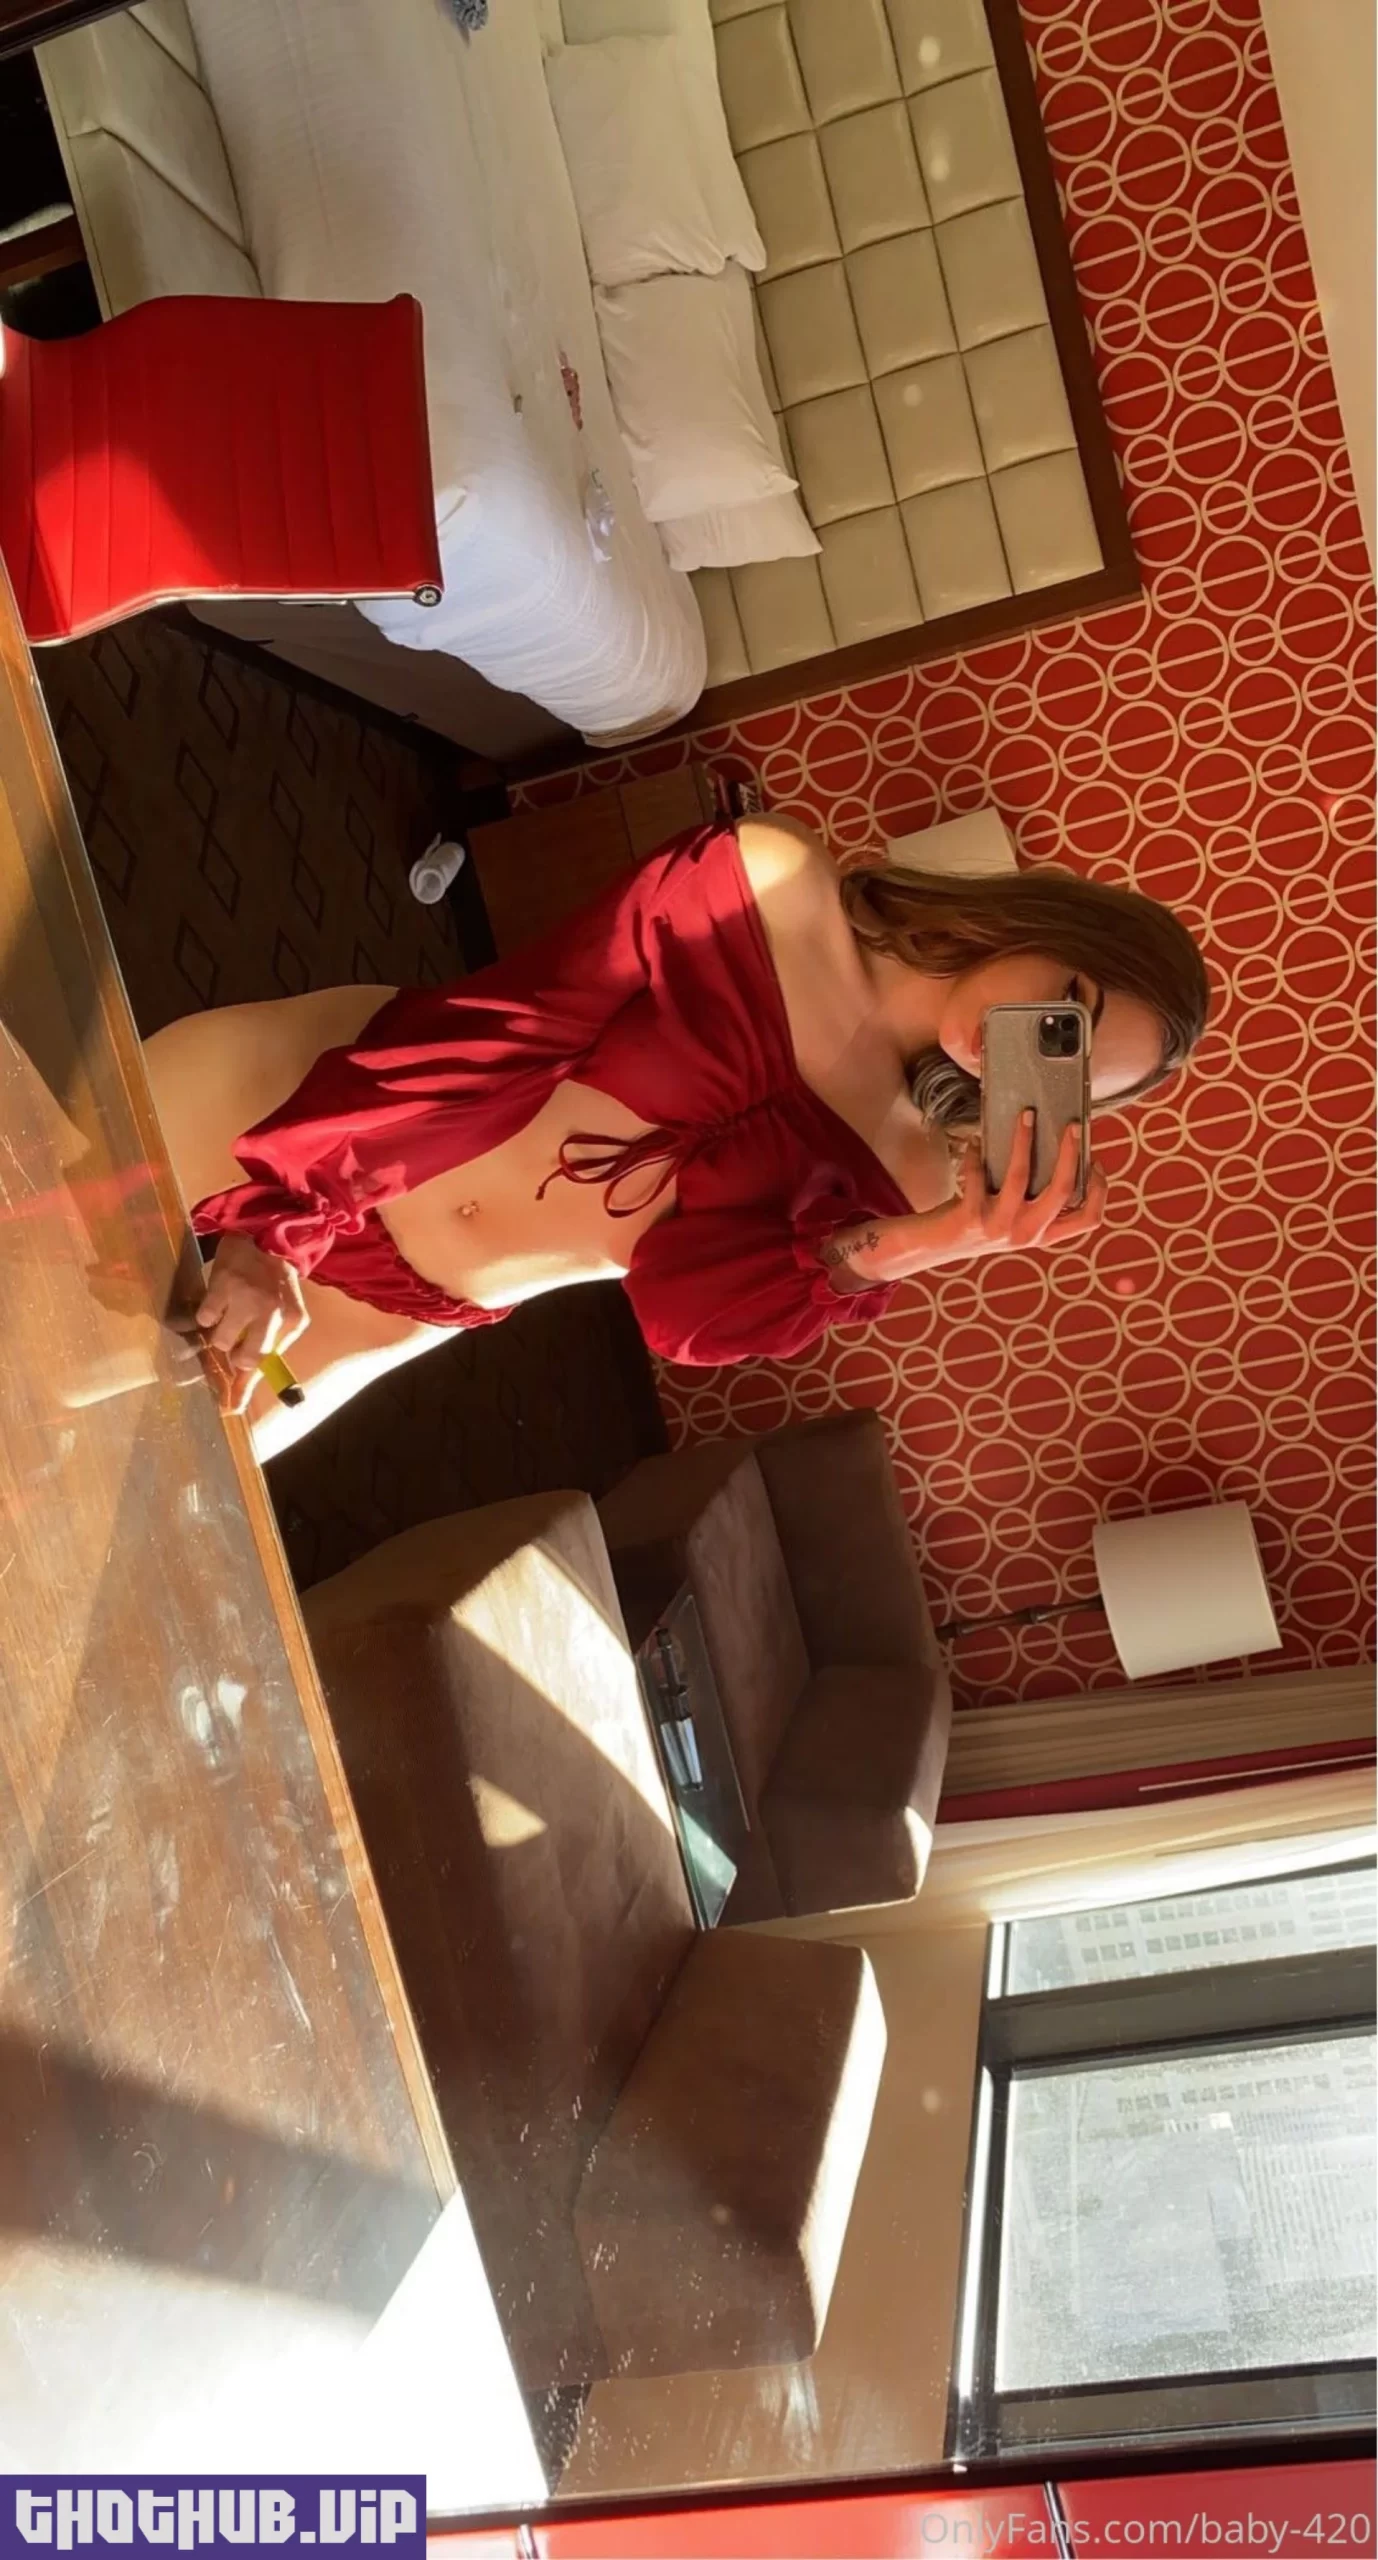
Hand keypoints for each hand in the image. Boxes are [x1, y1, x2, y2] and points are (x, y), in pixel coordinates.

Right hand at [182, 1235, 308, 1414]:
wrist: (263, 1237)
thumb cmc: (272, 1285)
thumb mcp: (282, 1315)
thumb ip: (265, 1353)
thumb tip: (239, 1399)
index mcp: (294, 1321)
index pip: (268, 1364)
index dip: (246, 1386)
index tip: (231, 1408)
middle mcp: (274, 1312)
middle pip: (245, 1359)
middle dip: (235, 1354)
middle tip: (235, 1337)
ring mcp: (248, 1298)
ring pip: (222, 1341)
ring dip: (220, 1332)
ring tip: (228, 1312)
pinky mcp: (223, 1286)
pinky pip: (205, 1319)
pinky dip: (207, 1313)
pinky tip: (219, 1298)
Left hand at [824, 1115, 1106, 1287]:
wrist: (937, 1246)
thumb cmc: (983, 1220)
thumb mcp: (1017, 1216)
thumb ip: (1037, 1196)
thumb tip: (1054, 1146)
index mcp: (1045, 1234)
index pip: (1090, 1219)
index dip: (1100, 1190)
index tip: (1095, 1160)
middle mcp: (1027, 1234)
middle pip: (1063, 1190)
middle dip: (1070, 1152)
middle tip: (1071, 1125)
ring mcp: (1000, 1227)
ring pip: (1021, 1176)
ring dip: (1023, 1140)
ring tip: (1025, 1116)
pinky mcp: (971, 1217)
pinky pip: (977, 1174)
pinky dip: (974, 1155)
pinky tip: (974, 1144)